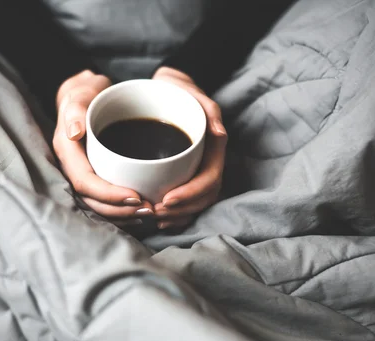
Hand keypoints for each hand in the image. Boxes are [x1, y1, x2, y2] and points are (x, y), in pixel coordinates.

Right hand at [53, 70, 154, 226]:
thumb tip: (74, 132)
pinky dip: (124, 210)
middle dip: (120, 210)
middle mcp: (72, 169)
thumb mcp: (80, 95)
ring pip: (99, 205)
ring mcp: (83, 175)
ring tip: (150, 212)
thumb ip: (75, 110)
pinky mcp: (95, 178)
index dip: (108, 195)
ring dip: (124, 214)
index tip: (136, 197)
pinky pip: (106, 201)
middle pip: (92, 201)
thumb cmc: (85, 94)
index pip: (85, 183)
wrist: (87, 97)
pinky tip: (142, 210)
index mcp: (67, 153)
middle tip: (150, 210)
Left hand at [152, 67, 227, 229]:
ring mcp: (197, 170)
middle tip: (156, 212)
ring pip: (195, 204)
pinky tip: (156, 218)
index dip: (191, 194)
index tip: (167, 199)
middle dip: (182, 210)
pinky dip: (173, 214)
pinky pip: (185, 202)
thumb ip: (208, 108)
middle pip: (203, 198)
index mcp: (213, 147)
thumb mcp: (190, 90)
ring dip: (177, 216)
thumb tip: (220, 132)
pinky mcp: (183, 175)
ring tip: (154, 218)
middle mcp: (207, 162)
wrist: (165, 87)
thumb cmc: (177, 88)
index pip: (210, 180)